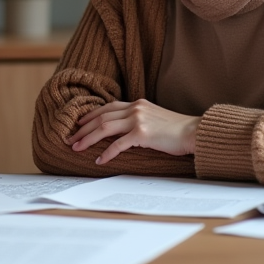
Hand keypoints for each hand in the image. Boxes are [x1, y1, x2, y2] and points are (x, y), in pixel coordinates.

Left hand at [68, 99, 198, 164]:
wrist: (193, 132)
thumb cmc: (176, 130)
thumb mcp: (154, 118)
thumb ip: (139, 119)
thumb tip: (124, 131)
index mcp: (137, 104)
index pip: (107, 107)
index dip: (91, 116)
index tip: (79, 124)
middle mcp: (135, 108)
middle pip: (101, 117)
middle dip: (83, 129)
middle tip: (70, 139)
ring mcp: (138, 119)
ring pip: (104, 128)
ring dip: (88, 139)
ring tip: (77, 148)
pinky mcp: (142, 133)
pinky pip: (118, 144)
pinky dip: (106, 152)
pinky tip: (99, 160)